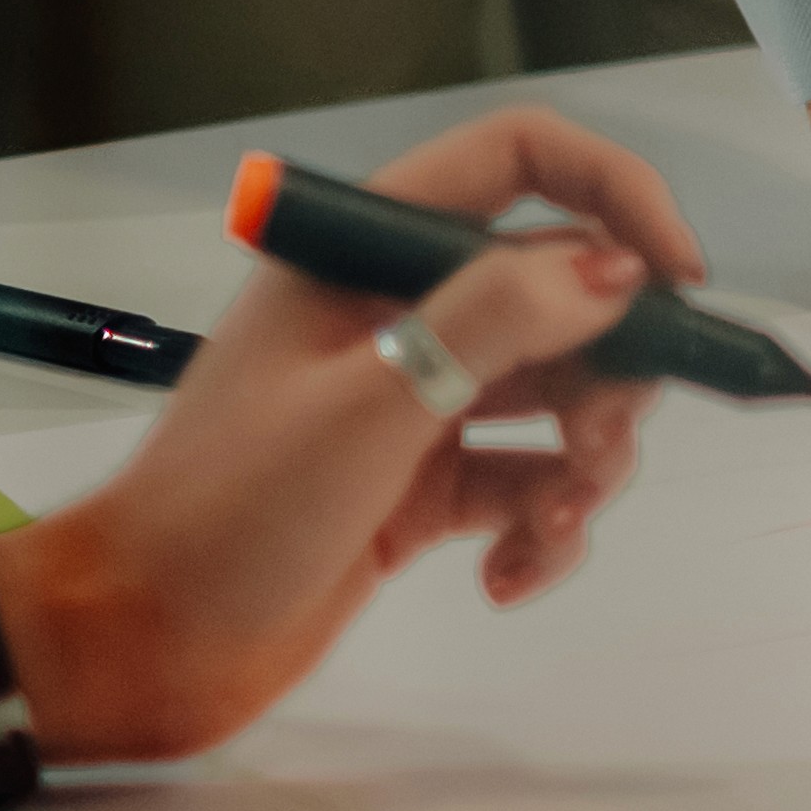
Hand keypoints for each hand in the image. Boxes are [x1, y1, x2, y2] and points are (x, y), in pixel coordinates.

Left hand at [0, 102, 669, 765]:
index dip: (612, 195)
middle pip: (560, 291)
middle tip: (604, 442)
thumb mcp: (367, 406)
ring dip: (584, 460)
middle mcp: (396, 312)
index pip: (517, 161)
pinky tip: (509, 576)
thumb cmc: (222, 514)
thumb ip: (495, 323)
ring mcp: (412, 400)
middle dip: (609, 366)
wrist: (135, 649)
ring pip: (557, 394)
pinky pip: (524, 483)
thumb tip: (616, 269)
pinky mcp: (419, 488)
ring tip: (554, 523)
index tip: (675, 274)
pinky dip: (540, 529)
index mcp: (363, 254)